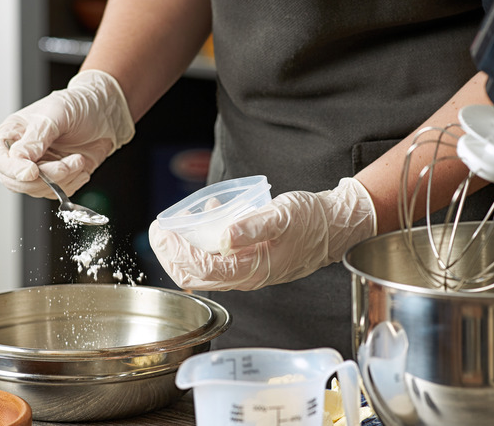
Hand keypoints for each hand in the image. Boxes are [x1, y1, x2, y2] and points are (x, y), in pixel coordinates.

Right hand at [0, 70, 133, 197]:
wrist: (106, 115)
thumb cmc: (79, 106)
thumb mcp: (56, 115)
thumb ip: (36, 138)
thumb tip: (18, 159)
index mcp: (13, 133)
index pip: (0, 159)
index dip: (13, 169)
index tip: (33, 172)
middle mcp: (22, 153)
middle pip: (17, 182)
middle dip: (44, 178)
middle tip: (66, 166)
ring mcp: (39, 168)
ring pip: (38, 190)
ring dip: (63, 180)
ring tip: (78, 159)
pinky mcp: (57, 179)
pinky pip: (57, 193)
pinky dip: (72, 184)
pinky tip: (81, 166)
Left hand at [149, 178, 376, 290]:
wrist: (335, 228)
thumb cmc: (311, 221)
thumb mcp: (282, 216)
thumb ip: (253, 226)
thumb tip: (223, 236)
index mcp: (252, 269)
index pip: (201, 270)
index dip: (175, 253)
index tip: (160, 231)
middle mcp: (246, 276)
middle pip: (195, 276)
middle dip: (170, 255)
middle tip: (158, 231)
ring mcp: (247, 271)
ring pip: (203, 271)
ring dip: (183, 252)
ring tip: (172, 227)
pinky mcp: (250, 262)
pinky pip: (217, 260)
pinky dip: (202, 244)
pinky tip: (207, 217)